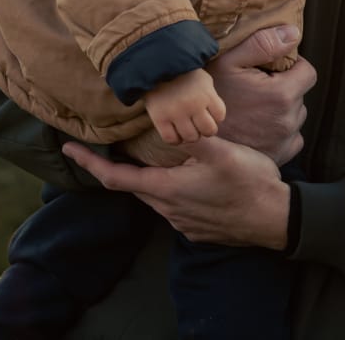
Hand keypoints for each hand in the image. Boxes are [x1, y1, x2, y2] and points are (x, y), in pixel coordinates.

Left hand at [63, 136, 289, 248]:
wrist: (277, 221)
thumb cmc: (249, 183)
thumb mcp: (221, 151)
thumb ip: (191, 134)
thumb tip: (168, 115)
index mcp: (167, 189)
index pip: (115, 177)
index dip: (89, 162)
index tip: (67, 148)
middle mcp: (169, 211)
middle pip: (133, 187)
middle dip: (117, 168)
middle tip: (108, 147)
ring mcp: (184, 224)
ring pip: (155, 197)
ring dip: (148, 179)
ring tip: (152, 158)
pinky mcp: (199, 230)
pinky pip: (176, 209)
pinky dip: (171, 191)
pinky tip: (187, 180)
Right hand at [143, 68, 225, 144]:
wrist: (155, 64)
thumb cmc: (182, 73)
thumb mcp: (203, 79)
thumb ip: (211, 96)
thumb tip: (215, 116)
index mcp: (206, 93)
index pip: (220, 115)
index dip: (214, 116)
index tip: (206, 111)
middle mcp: (193, 104)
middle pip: (209, 130)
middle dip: (204, 129)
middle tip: (197, 123)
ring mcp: (176, 112)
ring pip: (191, 137)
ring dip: (190, 135)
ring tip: (185, 127)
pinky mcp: (160, 118)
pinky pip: (171, 139)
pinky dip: (175, 139)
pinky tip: (174, 132)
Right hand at [208, 25, 313, 163]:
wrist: (193, 134)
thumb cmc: (209, 96)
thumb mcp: (228, 61)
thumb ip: (263, 43)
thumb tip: (293, 34)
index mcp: (282, 95)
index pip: (308, 73)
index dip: (292, 66)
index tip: (272, 68)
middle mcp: (288, 120)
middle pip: (300, 94)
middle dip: (284, 87)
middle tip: (257, 87)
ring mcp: (284, 141)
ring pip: (295, 116)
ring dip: (282, 109)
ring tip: (254, 107)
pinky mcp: (279, 156)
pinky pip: (291, 138)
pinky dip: (279, 130)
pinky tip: (257, 125)